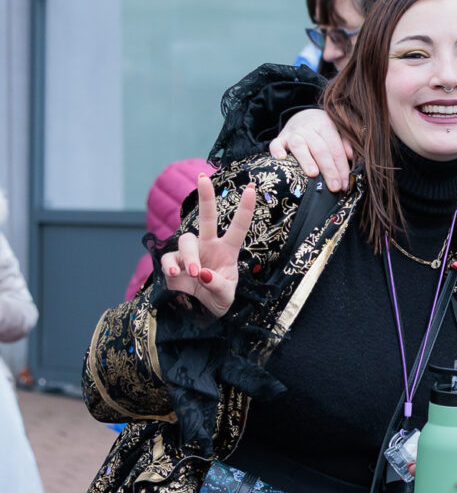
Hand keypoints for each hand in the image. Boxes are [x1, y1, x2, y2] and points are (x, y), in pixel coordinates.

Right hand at [159, 176, 256, 318]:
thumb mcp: (224, 296)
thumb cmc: (217, 301)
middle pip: (206, 217)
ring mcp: (189, 254)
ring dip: (191, 256)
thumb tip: (202, 273)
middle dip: (206, 197)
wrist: (198, 315)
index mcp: (227, 251)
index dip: (245, 208)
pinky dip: (171, 265)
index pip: (238, 227)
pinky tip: (175, 275)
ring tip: (195, 273)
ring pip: (187, 241)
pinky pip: (169, 258)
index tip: (252, 188)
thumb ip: (217, 285)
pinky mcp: (173, 264)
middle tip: (203, 178)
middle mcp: (208, 246)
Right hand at [269, 107, 355, 192]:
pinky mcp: (279, 138)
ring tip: (313, 174)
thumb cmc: (323, 130)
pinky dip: (276, 150)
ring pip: (299, 146)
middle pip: (320, 149)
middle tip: (334, 187)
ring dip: (306, 160)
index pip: (335, 148)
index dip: (341, 167)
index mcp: (325, 125)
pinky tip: (281, 159)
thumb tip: (351, 156)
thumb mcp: (336, 130)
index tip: (345, 183)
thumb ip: (344, 142)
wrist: (302, 116)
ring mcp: (292, 133)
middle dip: (329, 169)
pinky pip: (275, 143)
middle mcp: (308, 128)